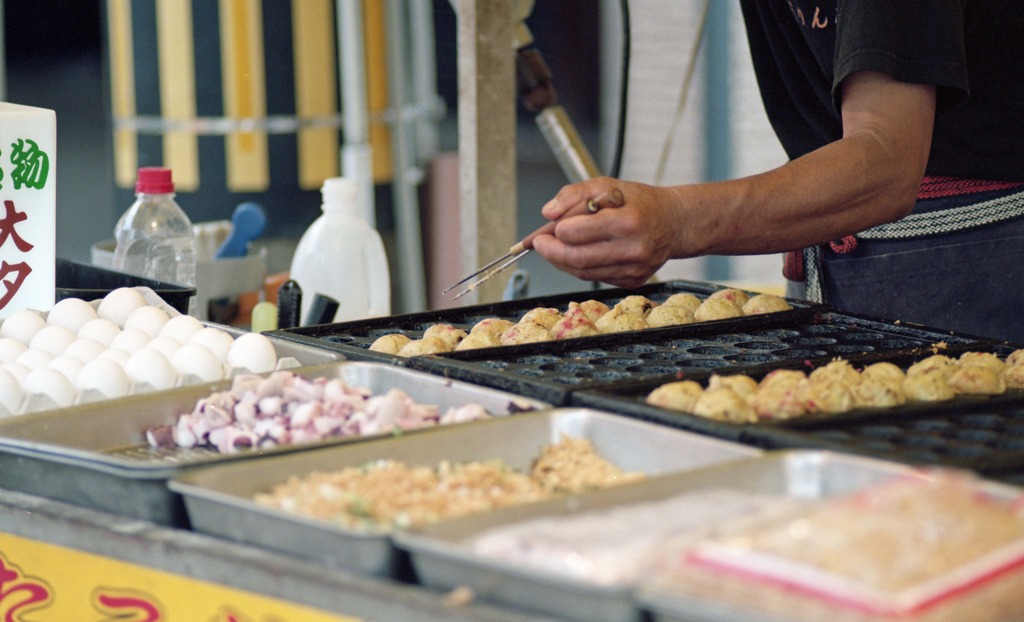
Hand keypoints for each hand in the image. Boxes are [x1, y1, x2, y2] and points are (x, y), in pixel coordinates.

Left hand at [531, 177, 682, 287]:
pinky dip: (580, 268)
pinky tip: (578, 255)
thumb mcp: (607, 185)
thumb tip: (548, 213)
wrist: (675, 223)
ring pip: (583, 272)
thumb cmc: (639, 202)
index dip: (557, 232)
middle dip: (551, 252)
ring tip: (555, 248)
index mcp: (627, 221)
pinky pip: (596, 277)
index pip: (577, 233)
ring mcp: (633, 269)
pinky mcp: (633, 281)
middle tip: (540, 244)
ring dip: (562, 262)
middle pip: (576, 258)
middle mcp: (632, 249)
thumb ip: (574, 194)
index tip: (546, 229)